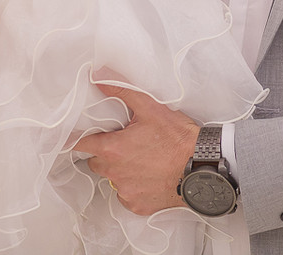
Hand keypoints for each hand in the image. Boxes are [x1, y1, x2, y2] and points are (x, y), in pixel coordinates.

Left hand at [78, 83, 198, 214]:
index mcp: (112, 149)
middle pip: (96, 162)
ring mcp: (126, 191)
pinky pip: (127, 195)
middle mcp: (115, 173)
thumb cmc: (178, 140)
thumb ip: (121, 91)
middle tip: (124, 144)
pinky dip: (134, 187)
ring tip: (141, 159)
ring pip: (112, 179)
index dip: (80, 138)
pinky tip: (149, 176)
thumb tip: (99, 76)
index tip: (83, 136)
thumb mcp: (150, 108)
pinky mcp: (138, 205)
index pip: (79, 144)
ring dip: (120, 170)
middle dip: (105, 153)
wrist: (202, 168)